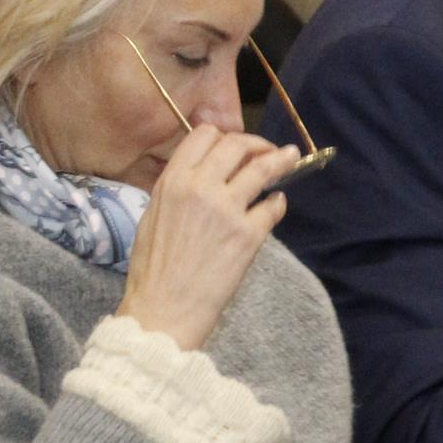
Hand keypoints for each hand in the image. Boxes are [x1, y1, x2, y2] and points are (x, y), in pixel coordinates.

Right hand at [114, 126, 298, 352]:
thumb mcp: (153, 215)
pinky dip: (277, 203)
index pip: (204, 135)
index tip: (234, 146)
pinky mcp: (248, 234)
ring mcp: (227, 209)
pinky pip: (273, 207)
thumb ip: (178, 188)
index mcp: (172, 181)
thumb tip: (205, 174)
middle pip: (237, 144)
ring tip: (290, 157)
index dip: (223, 136)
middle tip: (266, 152)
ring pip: (262, 168)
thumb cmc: (152, 268)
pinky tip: (275, 205)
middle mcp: (200, 187)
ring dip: (280, 160)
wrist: (164, 307)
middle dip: (256, 144)